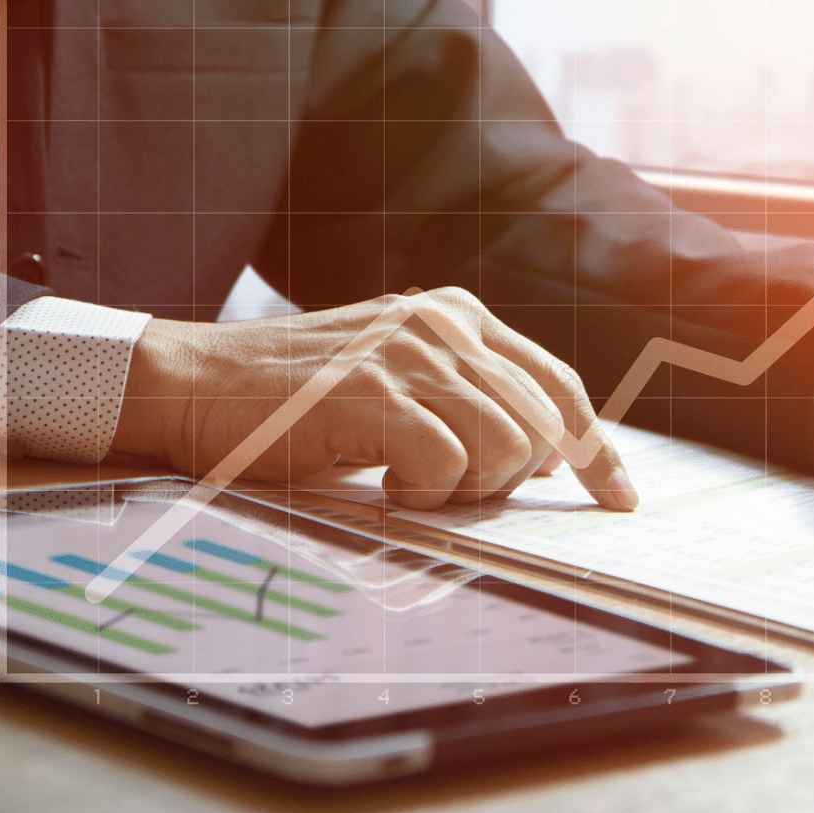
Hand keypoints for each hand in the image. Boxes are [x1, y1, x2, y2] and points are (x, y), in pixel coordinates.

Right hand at [111, 287, 637, 511]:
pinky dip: (423, 491)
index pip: (560, 385)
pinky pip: (449, 465)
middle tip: (445, 490)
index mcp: (459, 315)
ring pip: (507, 449)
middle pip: (544, 424)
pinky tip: (381, 481)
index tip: (620, 497)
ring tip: (405, 479)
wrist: (193, 383)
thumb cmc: (295, 398)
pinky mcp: (374, 391)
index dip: (597, 449)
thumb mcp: (395, 377)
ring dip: (464, 486)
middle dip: (511, 480)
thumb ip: (465, 399)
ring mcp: (410, 353)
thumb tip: (540, 458)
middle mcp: (445, 324)